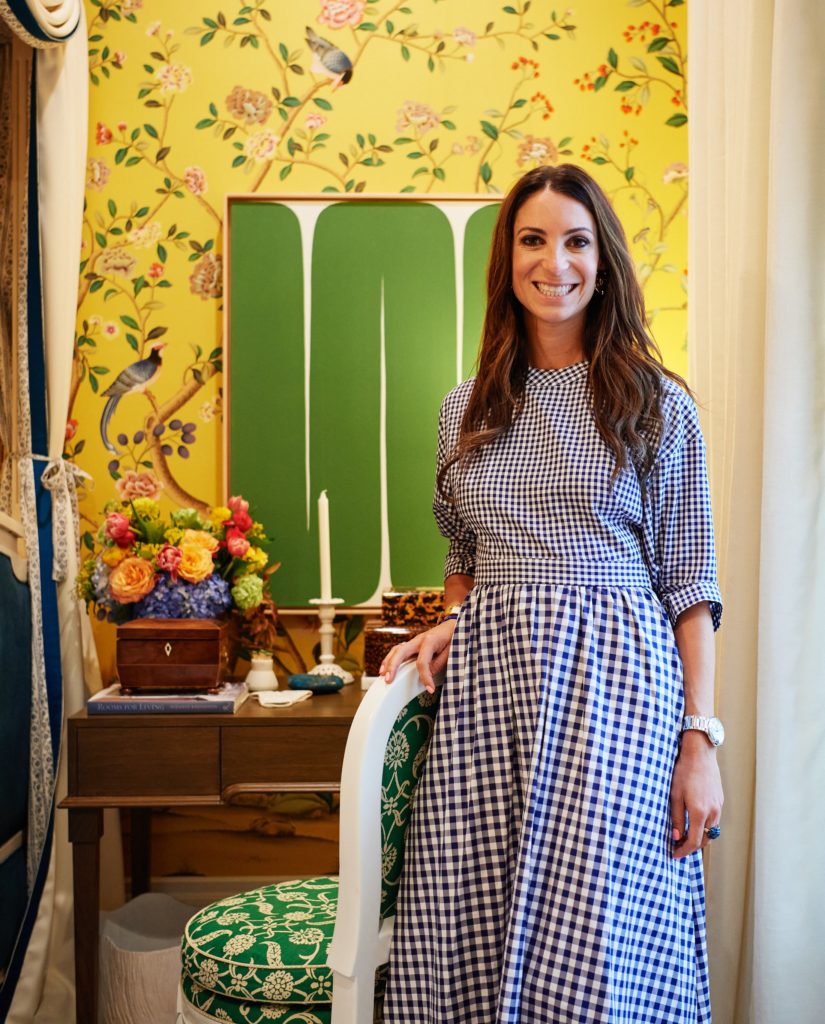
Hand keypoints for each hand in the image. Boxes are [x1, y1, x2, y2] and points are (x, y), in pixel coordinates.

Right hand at [378, 619, 456, 692]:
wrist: (455, 625)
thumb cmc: (455, 637)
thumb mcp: (451, 652)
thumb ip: (438, 663)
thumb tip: (426, 675)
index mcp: (430, 640)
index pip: (422, 662)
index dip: (425, 677)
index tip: (430, 689)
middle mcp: (419, 639)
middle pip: (401, 651)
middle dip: (393, 666)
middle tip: (388, 680)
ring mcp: (415, 641)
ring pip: (397, 650)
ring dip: (388, 662)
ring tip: (383, 675)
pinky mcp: (413, 644)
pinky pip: (399, 650)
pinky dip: (390, 659)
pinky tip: (385, 669)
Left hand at [670, 732, 723, 858]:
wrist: (700, 754)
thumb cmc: (684, 772)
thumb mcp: (675, 795)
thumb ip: (677, 818)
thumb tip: (677, 837)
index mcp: (699, 812)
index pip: (694, 842)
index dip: (684, 851)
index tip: (674, 855)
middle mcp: (712, 813)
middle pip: (705, 840)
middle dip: (692, 847)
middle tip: (677, 846)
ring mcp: (718, 807)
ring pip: (711, 831)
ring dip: (699, 837)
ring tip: (685, 835)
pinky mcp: (720, 801)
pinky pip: (714, 821)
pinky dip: (705, 826)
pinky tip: (694, 821)